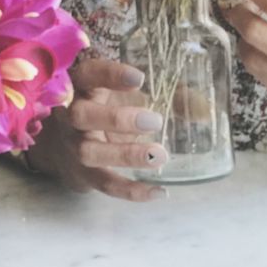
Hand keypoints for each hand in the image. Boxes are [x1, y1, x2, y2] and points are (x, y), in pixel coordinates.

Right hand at [27, 58, 168, 200]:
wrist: (62, 145)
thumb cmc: (102, 109)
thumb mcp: (120, 94)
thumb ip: (159, 97)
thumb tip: (204, 110)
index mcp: (80, 86)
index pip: (88, 75)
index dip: (109, 75)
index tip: (139, 79)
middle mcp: (70, 115)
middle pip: (82, 115)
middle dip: (117, 119)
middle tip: (155, 121)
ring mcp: (73, 146)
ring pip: (90, 152)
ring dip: (125, 154)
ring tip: (160, 155)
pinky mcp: (82, 174)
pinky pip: (104, 184)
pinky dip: (130, 191)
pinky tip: (159, 191)